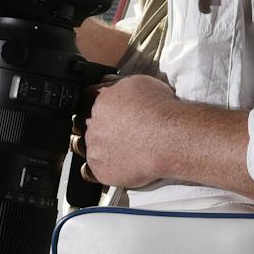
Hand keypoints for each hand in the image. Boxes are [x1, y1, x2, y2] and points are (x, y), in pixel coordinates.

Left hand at [77, 73, 178, 188]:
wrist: (169, 138)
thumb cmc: (159, 110)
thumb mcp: (138, 82)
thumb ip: (117, 86)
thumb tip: (108, 83)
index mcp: (98, 100)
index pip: (85, 98)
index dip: (95, 104)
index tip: (105, 110)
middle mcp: (91, 123)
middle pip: (84, 124)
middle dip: (97, 127)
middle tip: (117, 132)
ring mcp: (93, 147)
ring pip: (84, 147)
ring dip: (97, 147)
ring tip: (118, 150)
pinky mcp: (99, 170)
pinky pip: (91, 171)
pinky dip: (103, 168)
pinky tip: (119, 164)